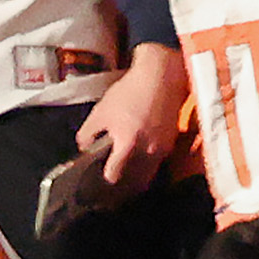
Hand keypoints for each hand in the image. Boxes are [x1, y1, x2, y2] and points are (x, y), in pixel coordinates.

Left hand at [76, 42, 187, 197]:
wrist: (162, 73)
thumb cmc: (129, 91)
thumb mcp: (101, 110)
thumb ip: (88, 134)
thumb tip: (85, 148)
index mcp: (128, 145)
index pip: (113, 176)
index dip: (103, 179)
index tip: (97, 179)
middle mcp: (148, 151)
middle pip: (135, 182)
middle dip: (123, 184)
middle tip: (113, 182)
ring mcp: (163, 147)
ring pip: (149, 173)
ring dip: (138, 175)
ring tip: (127, 169)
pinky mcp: (172, 139)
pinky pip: (158, 160)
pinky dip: (149, 162)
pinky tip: (142, 151)